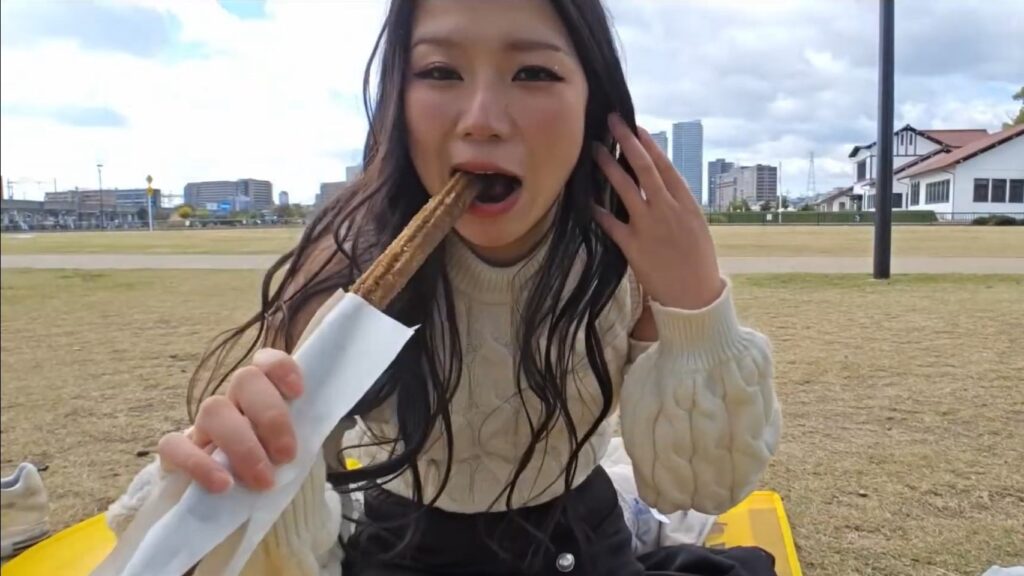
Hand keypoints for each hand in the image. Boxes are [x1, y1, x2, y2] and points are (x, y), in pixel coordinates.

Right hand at [157, 348, 302, 492]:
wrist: (231, 511)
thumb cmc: (268, 474)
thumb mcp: (291, 452)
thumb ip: (300, 436)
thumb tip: (316, 428)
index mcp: (263, 397)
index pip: (266, 362)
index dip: (280, 367)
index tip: (298, 393)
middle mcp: (232, 403)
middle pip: (244, 380)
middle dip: (271, 416)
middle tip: (286, 456)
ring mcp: (202, 426)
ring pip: (213, 408)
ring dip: (242, 444)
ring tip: (262, 480)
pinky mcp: (174, 454)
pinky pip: (173, 446)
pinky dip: (199, 464)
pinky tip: (223, 485)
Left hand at [592, 113, 723, 310]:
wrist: (694, 297)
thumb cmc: (697, 262)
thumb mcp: (695, 227)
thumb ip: (677, 205)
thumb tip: (661, 184)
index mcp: (686, 205)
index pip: (665, 167)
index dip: (649, 145)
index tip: (636, 127)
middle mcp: (667, 211)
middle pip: (645, 169)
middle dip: (627, 143)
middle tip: (612, 122)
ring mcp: (649, 228)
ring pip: (625, 189)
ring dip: (609, 166)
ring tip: (595, 150)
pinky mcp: (633, 247)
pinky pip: (610, 224)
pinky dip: (597, 210)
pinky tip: (586, 197)